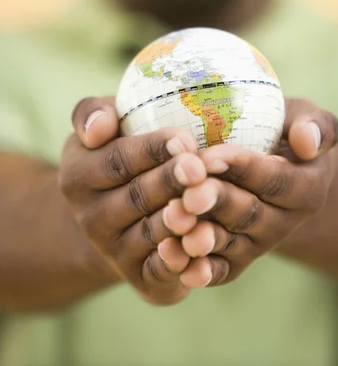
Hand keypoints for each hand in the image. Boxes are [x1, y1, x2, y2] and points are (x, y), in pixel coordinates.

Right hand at [60, 97, 205, 305]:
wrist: (116, 213)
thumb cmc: (118, 153)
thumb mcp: (101, 127)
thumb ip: (93, 114)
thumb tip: (98, 129)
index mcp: (79, 176)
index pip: (117, 161)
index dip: (151, 150)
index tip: (184, 139)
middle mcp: (92, 218)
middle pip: (137, 197)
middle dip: (171, 182)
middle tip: (199, 168)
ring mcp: (115, 251)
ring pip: (151, 234)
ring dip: (179, 222)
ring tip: (204, 205)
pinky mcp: (140, 278)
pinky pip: (160, 274)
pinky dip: (181, 266)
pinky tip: (203, 253)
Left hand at [158, 99, 337, 288]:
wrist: (266, 164)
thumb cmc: (281, 131)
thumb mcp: (304, 118)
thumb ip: (316, 125)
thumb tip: (308, 142)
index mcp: (307, 190)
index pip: (275, 181)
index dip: (243, 169)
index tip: (210, 156)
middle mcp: (284, 223)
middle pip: (248, 214)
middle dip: (216, 202)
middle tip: (188, 192)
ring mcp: (257, 244)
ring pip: (229, 243)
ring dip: (200, 235)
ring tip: (173, 220)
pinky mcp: (234, 260)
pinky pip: (216, 269)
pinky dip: (194, 267)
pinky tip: (169, 255)